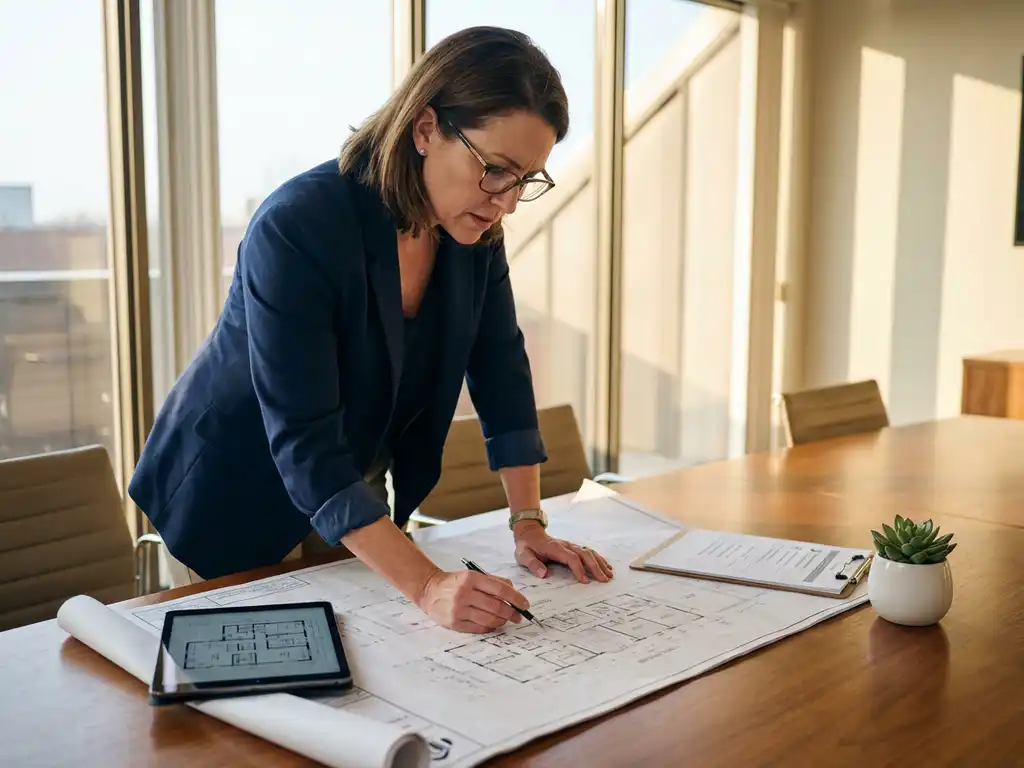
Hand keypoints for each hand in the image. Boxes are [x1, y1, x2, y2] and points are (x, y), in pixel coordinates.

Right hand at [416, 569, 530, 633]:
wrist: (429, 590)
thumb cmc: (454, 582)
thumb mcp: (472, 575)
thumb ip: (493, 581)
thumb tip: (513, 590)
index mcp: (471, 578)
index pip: (500, 589)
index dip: (516, 598)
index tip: (525, 604)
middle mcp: (464, 593)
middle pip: (496, 606)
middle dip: (512, 613)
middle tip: (519, 616)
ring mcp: (459, 609)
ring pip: (489, 619)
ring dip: (502, 621)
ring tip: (506, 620)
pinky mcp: (454, 623)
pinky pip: (479, 627)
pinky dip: (490, 627)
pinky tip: (493, 624)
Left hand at [512, 522, 613, 582]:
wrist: (529, 532)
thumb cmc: (526, 546)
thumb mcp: (523, 555)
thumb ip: (532, 564)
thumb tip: (543, 573)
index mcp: (554, 548)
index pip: (571, 558)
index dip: (579, 569)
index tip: (585, 581)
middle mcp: (566, 545)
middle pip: (585, 554)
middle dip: (595, 567)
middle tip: (604, 580)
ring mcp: (571, 545)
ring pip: (589, 552)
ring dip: (600, 563)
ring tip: (609, 575)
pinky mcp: (573, 547)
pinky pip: (588, 552)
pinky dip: (599, 559)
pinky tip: (606, 566)